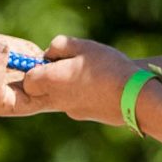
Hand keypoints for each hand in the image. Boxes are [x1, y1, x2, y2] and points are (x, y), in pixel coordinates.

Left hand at [16, 35, 142, 127]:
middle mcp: (56, 99)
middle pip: (38, 91)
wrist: (134, 97)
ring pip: (57, 96)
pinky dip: (80, 94)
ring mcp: (69, 110)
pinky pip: (73, 103)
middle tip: (67, 65)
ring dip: (64, 86)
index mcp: (51, 80)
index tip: (54, 59)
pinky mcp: (83, 116)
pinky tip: (99, 86)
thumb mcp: (84, 46)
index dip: (37, 67)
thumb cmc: (108, 67)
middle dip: (46, 79)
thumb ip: (60, 45)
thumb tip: (49, 53)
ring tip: (89, 73)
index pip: (28, 78)